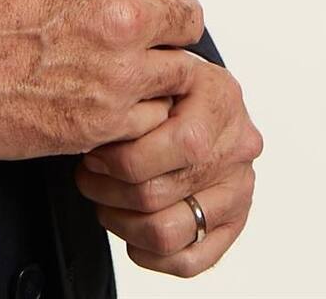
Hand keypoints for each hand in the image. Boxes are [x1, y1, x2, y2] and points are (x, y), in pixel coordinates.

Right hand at [0, 0, 205, 160]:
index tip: (151, 0)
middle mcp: (119, 12)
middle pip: (188, 21)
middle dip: (172, 32)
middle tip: (153, 45)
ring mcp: (118, 71)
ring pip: (181, 74)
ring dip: (161, 79)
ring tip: (136, 84)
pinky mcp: (106, 122)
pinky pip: (154, 120)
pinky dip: (141, 119)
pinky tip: (115, 113)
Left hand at [73, 55, 262, 275]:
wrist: (201, 96)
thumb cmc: (168, 80)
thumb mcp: (155, 64)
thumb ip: (135, 83)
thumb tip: (92, 107)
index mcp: (220, 99)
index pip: (179, 144)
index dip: (123, 156)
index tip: (92, 151)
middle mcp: (237, 148)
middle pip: (159, 193)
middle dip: (108, 190)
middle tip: (86, 177)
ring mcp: (239, 191)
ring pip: (167, 233)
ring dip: (120, 222)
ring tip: (102, 200)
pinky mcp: (232, 226)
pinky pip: (187, 261)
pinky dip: (148, 254)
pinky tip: (129, 231)